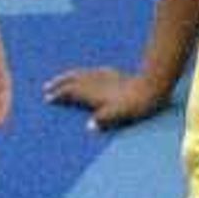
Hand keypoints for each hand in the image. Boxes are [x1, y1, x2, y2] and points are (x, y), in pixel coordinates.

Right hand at [43, 62, 170, 128]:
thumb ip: (103, 120)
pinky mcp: (113, 73)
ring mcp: (104, 75)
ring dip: (68, 76)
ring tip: (61, 79)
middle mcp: (95, 82)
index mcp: (93, 92)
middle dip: (58, 83)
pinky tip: (86, 74)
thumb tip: (89, 127)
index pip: (70, 92)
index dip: (58, 95)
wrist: (151, 86)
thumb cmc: (135, 104)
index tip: (47, 98)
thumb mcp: (119, 115)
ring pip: (80, 73)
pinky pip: (92, 71)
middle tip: (47, 87)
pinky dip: (83, 73)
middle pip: (72, 80)